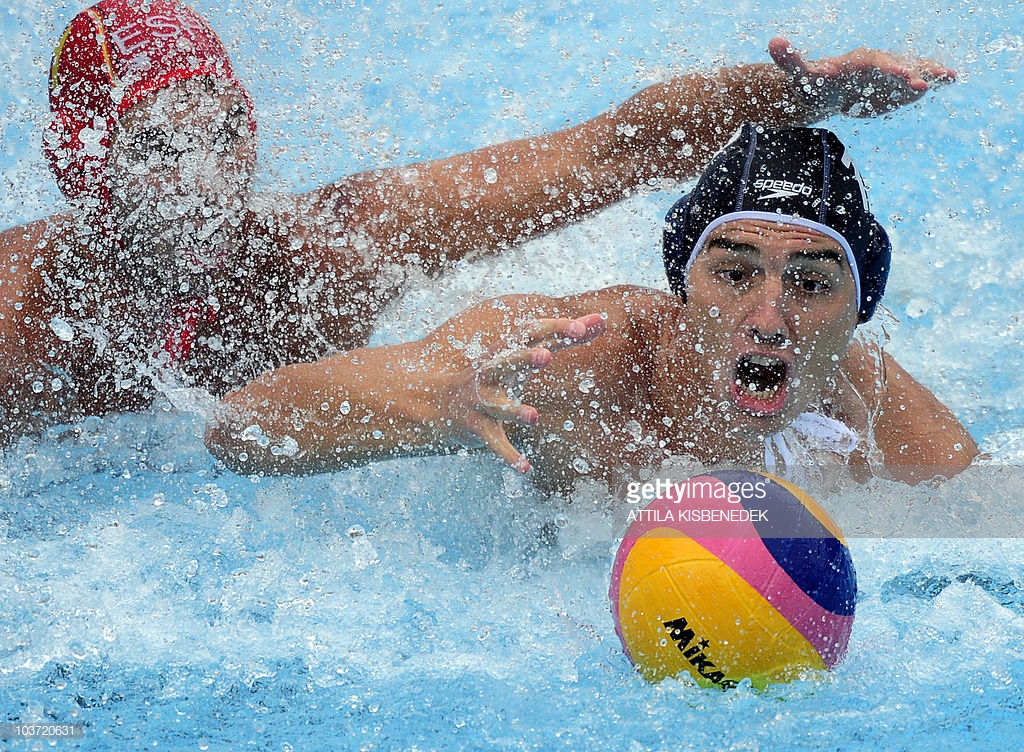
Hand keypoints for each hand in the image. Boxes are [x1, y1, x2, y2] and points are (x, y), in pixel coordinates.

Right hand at [452, 313, 605, 472]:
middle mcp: (491, 373)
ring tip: (533, 417)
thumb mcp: (528, 354)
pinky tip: (525, 468)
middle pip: (506, 362)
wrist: (439, 401)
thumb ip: (565, 337)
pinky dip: (509, 456)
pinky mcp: (478, 427)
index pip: (530, 334)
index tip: (580, 327)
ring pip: (497, 405)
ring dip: (514, 411)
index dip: (554, 329)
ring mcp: (482, 401)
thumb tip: (602, 319)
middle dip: (523, 359)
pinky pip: (495, 442)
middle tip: (544, 356)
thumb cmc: (497, 373)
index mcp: (507, 351)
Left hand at [768, 37, 955, 116]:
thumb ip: (790, 59)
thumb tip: (773, 42)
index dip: (888, 70)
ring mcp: (888, 75)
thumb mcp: (800, 74)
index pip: (876, 64)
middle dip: (911, 75)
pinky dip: (932, 79)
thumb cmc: (812, 82)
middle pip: (897, 68)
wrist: (824, 89)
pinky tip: (951, 78)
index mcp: (858, 62)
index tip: (901, 75)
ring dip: (928, 75)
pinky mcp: (895, 87)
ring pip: (911, 72)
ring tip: (947, 77)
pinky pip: (916, 80)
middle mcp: (878, 65)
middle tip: (924, 84)